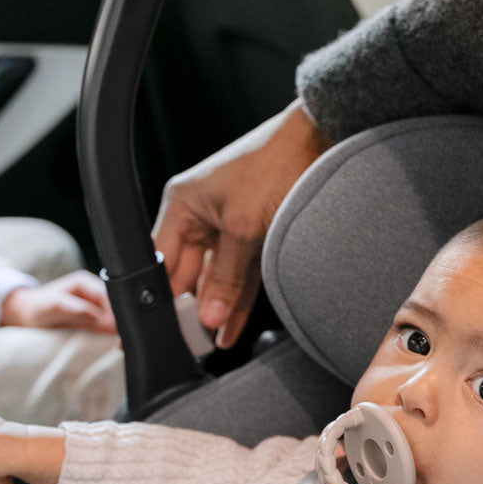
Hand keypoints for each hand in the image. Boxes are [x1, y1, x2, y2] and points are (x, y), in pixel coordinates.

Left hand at [0, 271, 115, 334]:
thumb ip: (77, 310)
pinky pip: (106, 326)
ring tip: (120, 345)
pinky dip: (111, 335)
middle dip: (120, 323)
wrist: (22, 316)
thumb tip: (101, 319)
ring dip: (117, 330)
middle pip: (114, 307)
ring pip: (113, 317)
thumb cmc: (34, 308)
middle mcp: (91, 292)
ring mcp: (92, 306)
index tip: (118, 330)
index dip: (116, 313)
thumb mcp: (53, 307)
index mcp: (85, 282)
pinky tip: (114, 344)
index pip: (109, 296)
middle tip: (121, 343)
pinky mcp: (90, 319)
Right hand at [154, 100, 328, 348]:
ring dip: (215, 308)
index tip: (164, 328)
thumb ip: (225, 276)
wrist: (321, 140)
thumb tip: (209, 316)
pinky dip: (236, 300)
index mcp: (182, 205)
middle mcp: (199, 216)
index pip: (161, 262)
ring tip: (211, 343)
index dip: (161, 297)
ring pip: (215, 278)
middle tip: (192, 343)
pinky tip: (230, 326)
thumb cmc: (274, 165)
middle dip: (190, 308)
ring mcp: (226, 226)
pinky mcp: (252, 236)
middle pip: (186, 273)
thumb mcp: (244, 227)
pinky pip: (238, 275)